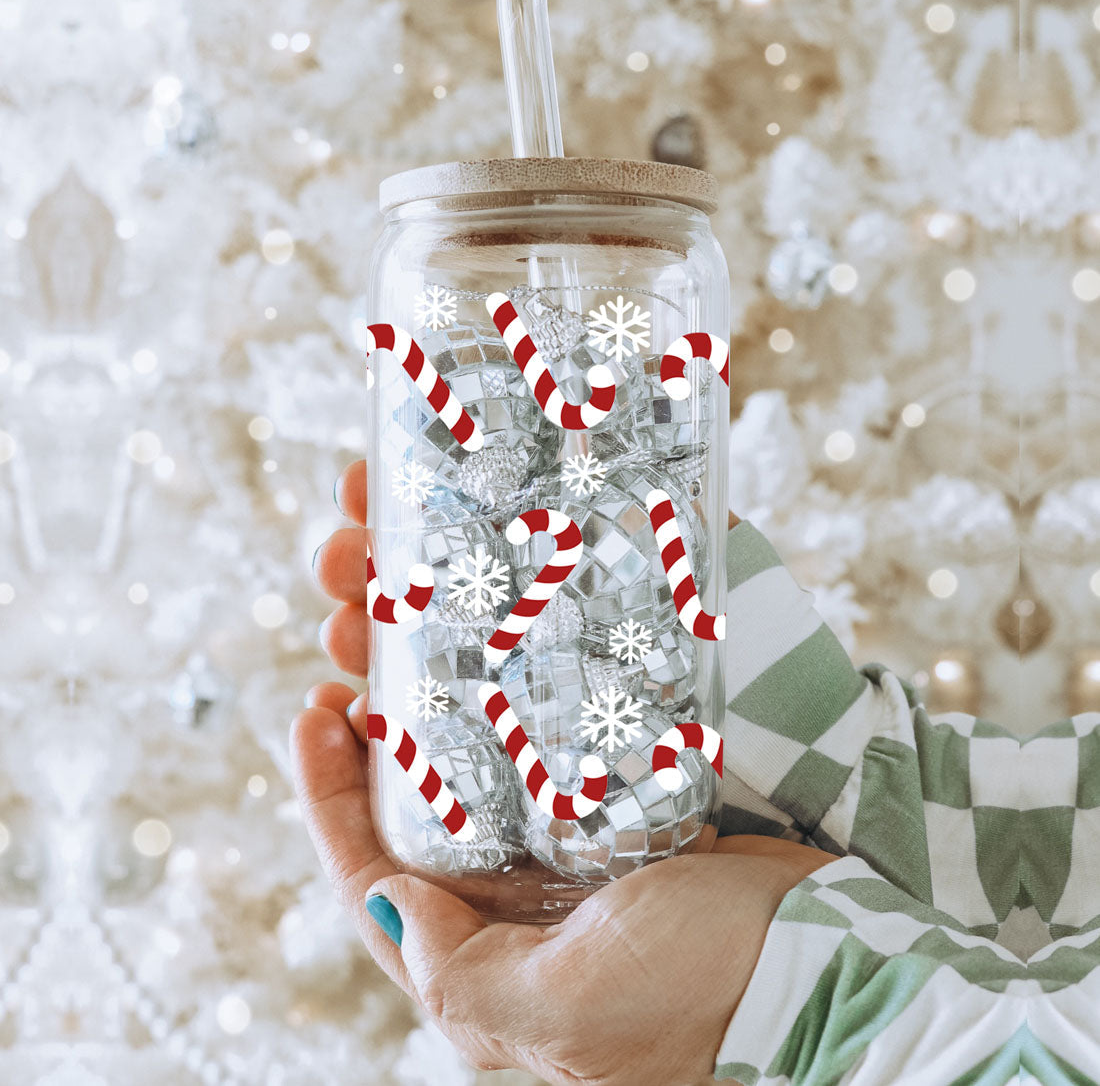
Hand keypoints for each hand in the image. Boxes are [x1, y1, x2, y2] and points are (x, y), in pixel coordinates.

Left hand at [297, 462, 834, 1084]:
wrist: (829, 970)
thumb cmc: (702, 1000)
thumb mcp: (562, 1010)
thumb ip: (458, 976)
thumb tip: (383, 903)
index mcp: (487, 939)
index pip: (375, 863)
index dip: (330, 787)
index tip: (314, 705)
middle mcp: (522, 887)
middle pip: (422, 779)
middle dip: (382, 692)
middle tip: (362, 611)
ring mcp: (579, 833)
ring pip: (486, 734)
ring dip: (444, 663)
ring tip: (416, 592)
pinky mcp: (633, 790)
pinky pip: (562, 718)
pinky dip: (533, 667)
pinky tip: (516, 616)